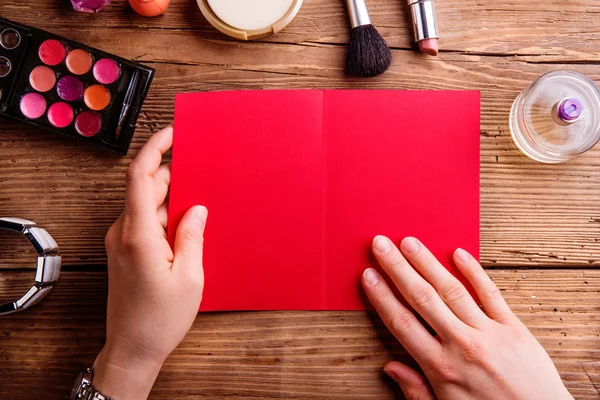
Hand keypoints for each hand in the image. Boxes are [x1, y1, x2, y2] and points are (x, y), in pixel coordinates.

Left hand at [93, 126, 207, 399]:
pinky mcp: (125, 251)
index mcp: (139, 235)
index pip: (140, 177)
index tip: (172, 134)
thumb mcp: (189, 277)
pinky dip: (164, 215)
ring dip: (171, 199)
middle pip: (146, 188)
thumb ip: (192, 236)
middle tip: (203, 177)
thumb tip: (196, 208)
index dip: (155, 149)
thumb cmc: (159, 318)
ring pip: (146, 204)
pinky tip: (186, 227)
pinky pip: (144, 221)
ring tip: (200, 207)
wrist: (132, 348)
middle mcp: (124, 233)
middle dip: (173, 177)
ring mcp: (122, 241)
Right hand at [362, 236, 572, 399]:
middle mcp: (461, 345)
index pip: (402, 322)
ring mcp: (488, 333)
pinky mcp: (513, 327)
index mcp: (440, 367)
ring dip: (428, 263)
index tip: (369, 275)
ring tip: (410, 242)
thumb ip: (416, 390)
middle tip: (381, 244)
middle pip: (422, 298)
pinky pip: (491, 294)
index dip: (382, 296)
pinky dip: (474, 271)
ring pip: (451, 290)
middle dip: (397, 268)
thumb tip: (390, 367)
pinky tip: (458, 253)